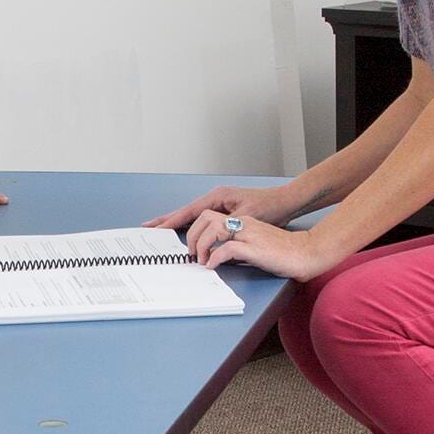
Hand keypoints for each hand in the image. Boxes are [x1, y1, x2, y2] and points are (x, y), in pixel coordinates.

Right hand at [148, 181, 291, 235]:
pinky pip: (201, 219)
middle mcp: (215, 198)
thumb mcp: (248, 217)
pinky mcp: (224, 210)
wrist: (285, 201)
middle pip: (186, 211)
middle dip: (167, 220)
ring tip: (160, 229)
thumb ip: (228, 226)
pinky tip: (183, 230)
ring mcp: (219, 204)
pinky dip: (189, 224)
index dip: (171, 221)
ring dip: (176, 223)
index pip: (189, 212)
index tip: (156, 228)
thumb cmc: (270, 206)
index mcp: (217, 197)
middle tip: (148, 227)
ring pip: (192, 215)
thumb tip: (212, 236)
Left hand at [186, 211, 329, 279]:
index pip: (210, 215)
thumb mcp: (255, 245)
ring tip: (201, 260)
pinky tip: (213, 266)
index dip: (195, 228)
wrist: (307, 252)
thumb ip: (237, 246)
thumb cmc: (283, 252)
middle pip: (206, 217)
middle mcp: (243, 223)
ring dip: (201, 245)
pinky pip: (227, 248)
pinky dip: (215, 258)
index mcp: (243, 221)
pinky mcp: (255, 248)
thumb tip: (217, 256)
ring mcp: (249, 234)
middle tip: (192, 253)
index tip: (189, 244)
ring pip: (213, 229)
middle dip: (192, 234)